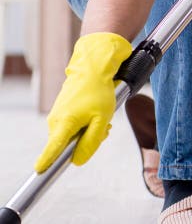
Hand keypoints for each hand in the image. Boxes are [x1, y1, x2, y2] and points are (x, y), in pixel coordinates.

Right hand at [34, 32, 131, 171]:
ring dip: (89, 132)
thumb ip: (91, 141)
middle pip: (68, 146)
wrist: (92, 70)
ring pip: (72, 137)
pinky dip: (86, 125)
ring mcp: (56, 117)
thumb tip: (78, 161)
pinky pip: (73, 129)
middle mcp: (55, 122)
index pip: (53, 148)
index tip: (39, 170)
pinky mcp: (61, 114)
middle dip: (87, 142)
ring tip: (101, 118)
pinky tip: (95, 115)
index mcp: (64, 123)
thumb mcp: (101, 119)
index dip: (47, 160)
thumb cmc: (98, 92)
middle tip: (103, 129)